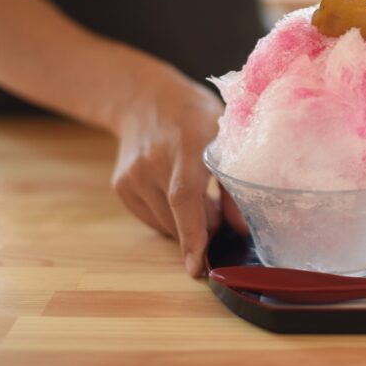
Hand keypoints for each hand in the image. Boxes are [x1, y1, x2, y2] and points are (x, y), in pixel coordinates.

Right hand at [110, 70, 245, 276]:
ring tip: (199, 194)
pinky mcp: (121, 186)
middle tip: (219, 210)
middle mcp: (154, 161)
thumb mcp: (226, 134)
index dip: (194, 233)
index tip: (197, 267)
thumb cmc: (196, 116)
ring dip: (186, 224)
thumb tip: (244, 229)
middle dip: (204, 228)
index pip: (185, 196)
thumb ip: (235, 181)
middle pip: (177, 217)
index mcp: (187, 145)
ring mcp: (133, 175)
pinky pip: (152, 218)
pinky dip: (169, 218)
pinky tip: (176, 192)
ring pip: (165, 224)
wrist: (145, 98)